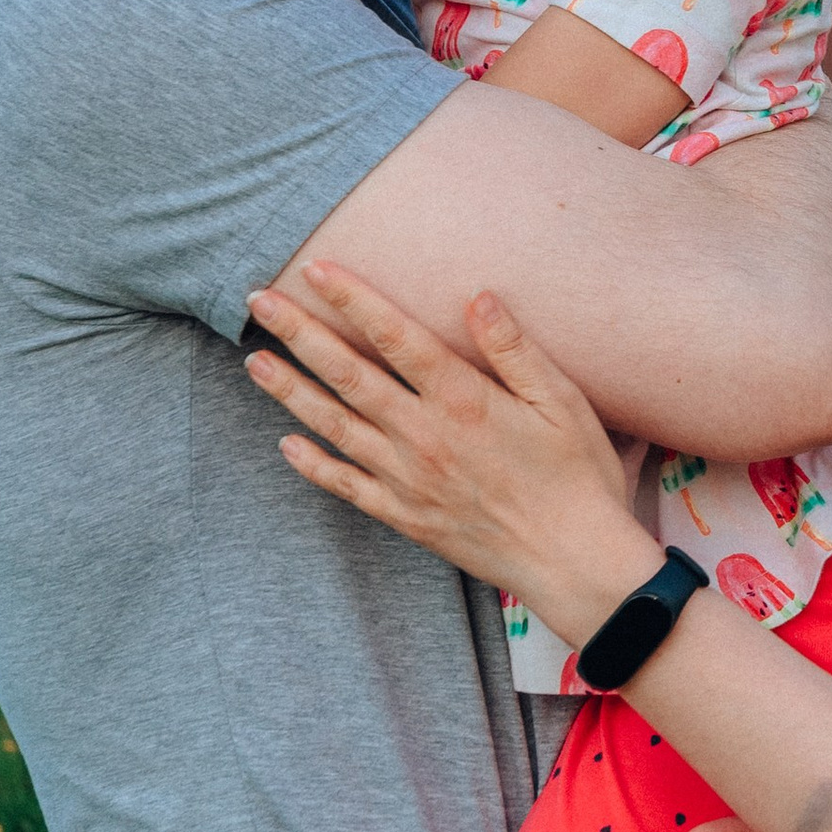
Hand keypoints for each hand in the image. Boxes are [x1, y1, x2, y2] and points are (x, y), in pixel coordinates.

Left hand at [243, 268, 651, 634]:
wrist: (572, 562)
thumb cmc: (577, 476)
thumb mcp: (562, 401)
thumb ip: (514, 349)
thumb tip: (477, 297)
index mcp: (462, 401)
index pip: (394, 337)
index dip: (352, 299)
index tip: (315, 269)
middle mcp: (423, 436)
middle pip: (347, 374)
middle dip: (299, 333)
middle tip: (259, 300)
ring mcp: (408, 479)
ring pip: (334, 426)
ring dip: (290, 390)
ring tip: (254, 360)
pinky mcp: (405, 515)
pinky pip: (347, 486)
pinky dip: (313, 464)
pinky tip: (286, 443)